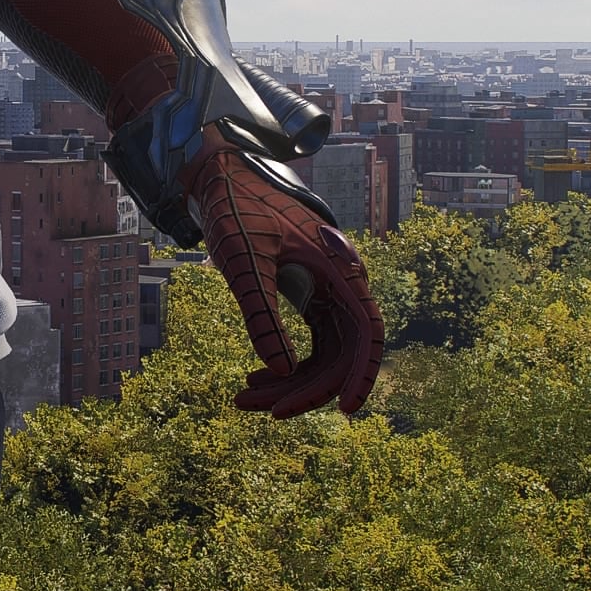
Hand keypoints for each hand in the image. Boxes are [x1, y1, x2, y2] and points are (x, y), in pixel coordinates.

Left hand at [184, 150, 382, 418]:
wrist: (224, 178)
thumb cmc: (238, 212)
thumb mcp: (245, 263)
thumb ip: (263, 314)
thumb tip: (284, 370)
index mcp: (339, 270)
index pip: (366, 332)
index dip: (362, 374)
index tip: (349, 412)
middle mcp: (340, 284)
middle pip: (339, 353)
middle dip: (304, 387)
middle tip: (260, 409)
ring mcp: (326, 293)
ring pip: (321, 353)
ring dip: (289, 382)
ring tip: (243, 398)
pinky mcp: (308, 297)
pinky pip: (308, 343)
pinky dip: (284, 364)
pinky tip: (255, 377)